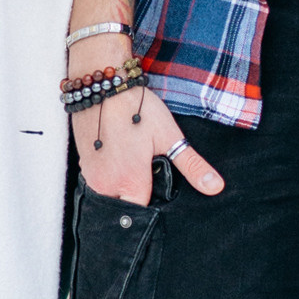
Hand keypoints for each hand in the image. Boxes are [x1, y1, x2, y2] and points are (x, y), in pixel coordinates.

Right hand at [70, 76, 224, 202]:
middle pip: (124, 208)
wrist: (102, 84)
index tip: (161, 191)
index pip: (142, 215)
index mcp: (130, 183)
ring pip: (110, 196)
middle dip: (137, 198)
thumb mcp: (168, 136)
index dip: (154, 207)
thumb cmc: (136, 108)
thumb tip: (215, 187)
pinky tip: (119, 156)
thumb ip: (191, 165)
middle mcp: (105, 185)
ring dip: (121, 188)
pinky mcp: (82, 165)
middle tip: (148, 173)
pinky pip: (98, 183)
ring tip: (133, 163)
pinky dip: (109, 176)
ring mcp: (90, 176)